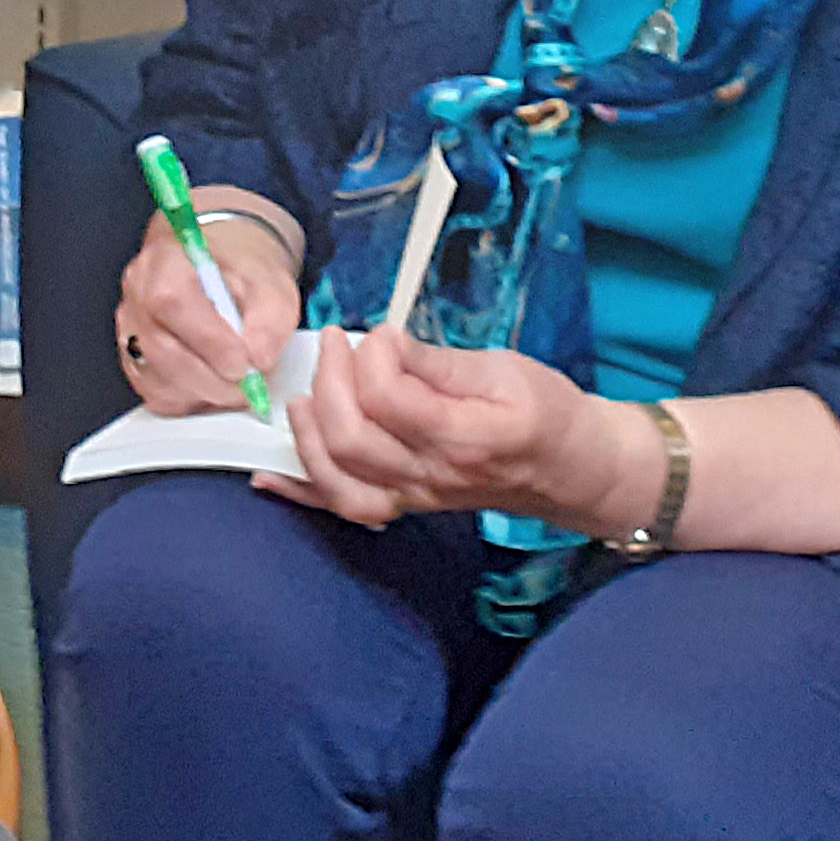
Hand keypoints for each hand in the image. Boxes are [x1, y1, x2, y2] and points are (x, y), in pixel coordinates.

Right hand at [116, 205, 299, 415]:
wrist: (222, 274)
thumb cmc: (239, 273)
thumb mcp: (269, 283)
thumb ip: (270, 318)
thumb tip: (259, 359)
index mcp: (165, 261)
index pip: (172, 302)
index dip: (209, 341)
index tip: (244, 364)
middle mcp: (137, 296)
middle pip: (162, 350)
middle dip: (213, 379)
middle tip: (250, 386)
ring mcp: (131, 331)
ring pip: (158, 381)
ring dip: (205, 394)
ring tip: (238, 386)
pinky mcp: (135, 363)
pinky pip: (159, 396)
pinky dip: (193, 401)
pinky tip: (217, 387)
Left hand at [269, 325, 651, 533]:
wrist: (571, 469)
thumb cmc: (546, 413)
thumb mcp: (505, 369)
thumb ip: (439, 362)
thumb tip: (385, 343)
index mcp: (466, 437)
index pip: (390, 400)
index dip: (372, 357)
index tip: (382, 332)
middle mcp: (434, 475)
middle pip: (353, 439)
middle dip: (330, 382)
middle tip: (337, 343)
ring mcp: (415, 496)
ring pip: (339, 479)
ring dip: (308, 432)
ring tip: (304, 392)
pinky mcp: (404, 503)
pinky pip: (343, 508)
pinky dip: (302, 490)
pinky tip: (269, 473)